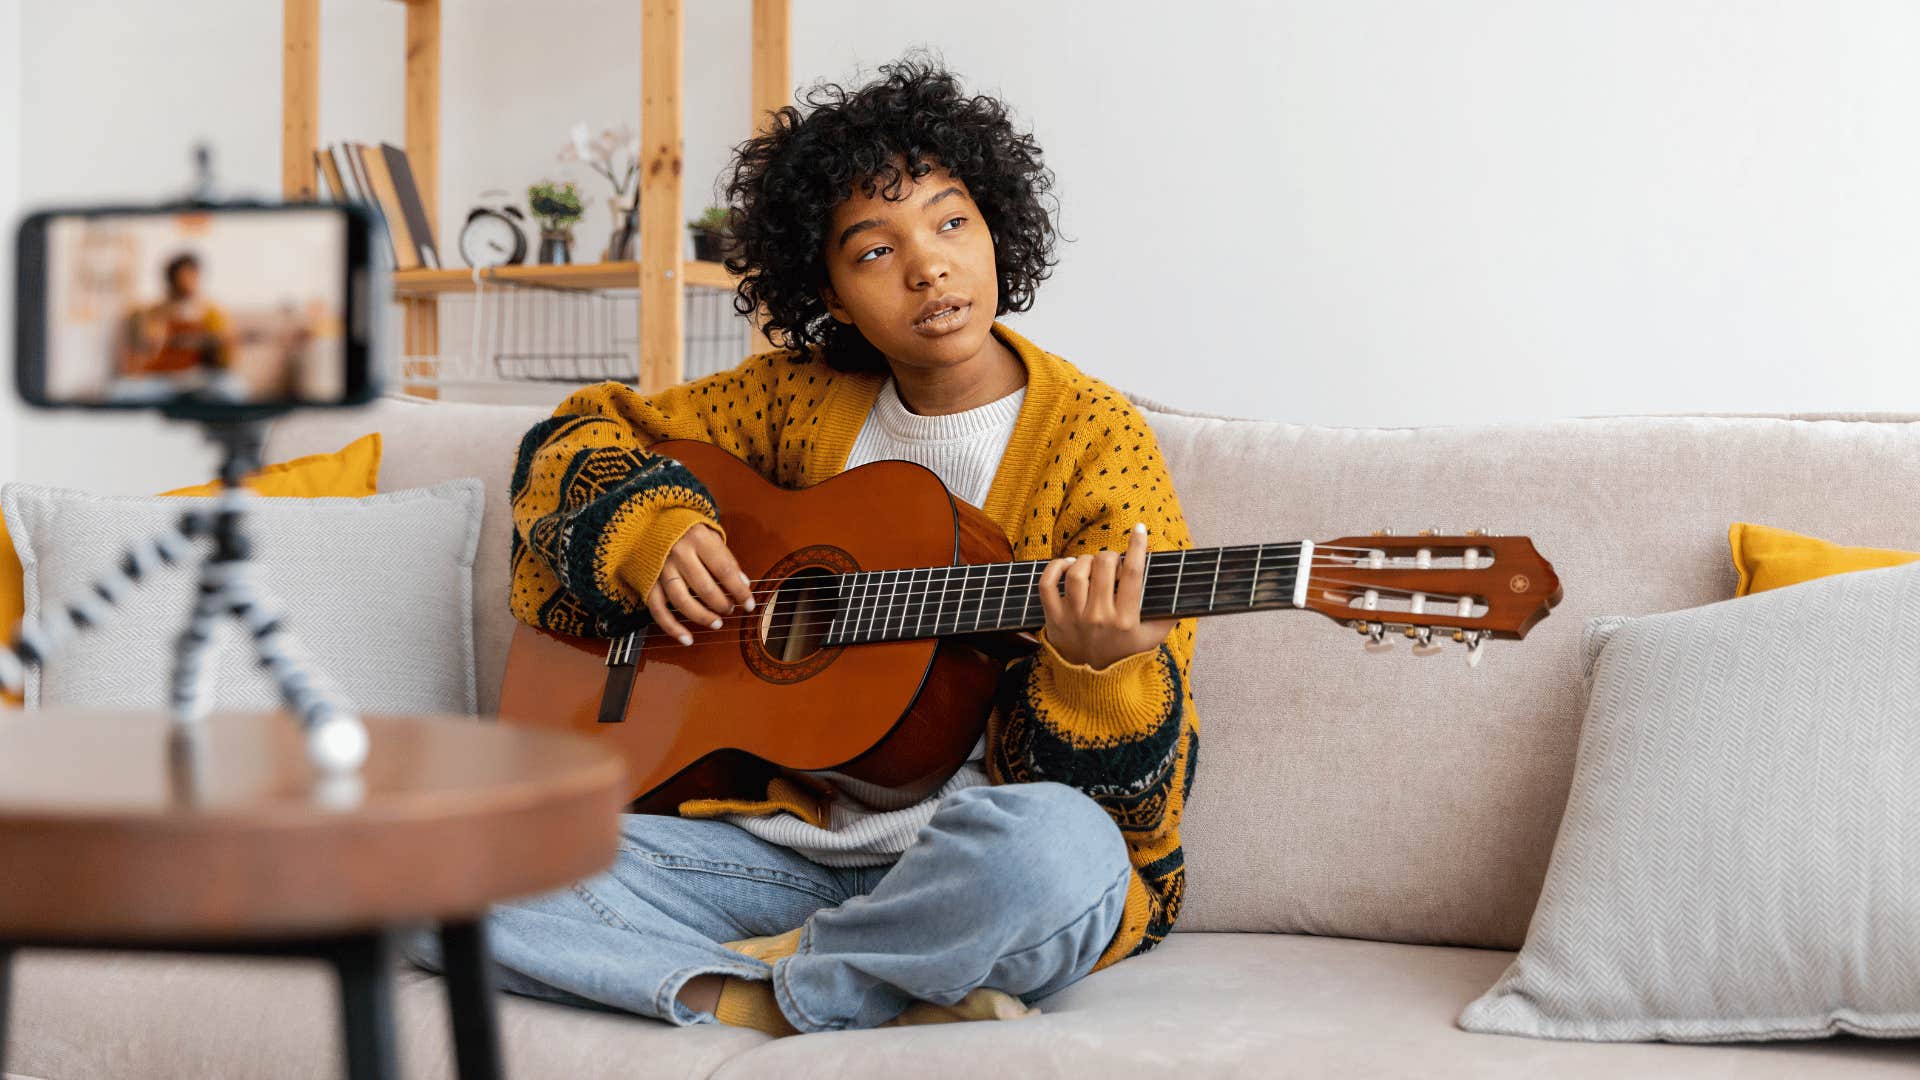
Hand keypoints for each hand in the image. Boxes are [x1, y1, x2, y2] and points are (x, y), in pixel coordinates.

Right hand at [644, 523, 755, 645]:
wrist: (647, 519)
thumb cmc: (685, 529)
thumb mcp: (709, 534)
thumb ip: (725, 558)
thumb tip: (743, 584)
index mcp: (698, 538)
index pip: (725, 570)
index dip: (740, 591)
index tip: (749, 604)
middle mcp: (678, 553)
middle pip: (705, 588)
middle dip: (722, 604)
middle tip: (729, 610)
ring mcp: (661, 568)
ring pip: (682, 601)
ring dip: (702, 617)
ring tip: (716, 623)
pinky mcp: (647, 581)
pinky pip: (658, 609)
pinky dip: (672, 627)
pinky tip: (687, 638)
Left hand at [1038, 523, 1177, 670]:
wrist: (1094, 682)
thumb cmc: (1126, 653)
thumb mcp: (1152, 638)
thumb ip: (1168, 615)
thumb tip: (1183, 589)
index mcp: (1126, 620)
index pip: (1133, 573)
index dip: (1137, 546)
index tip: (1139, 530)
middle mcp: (1099, 618)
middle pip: (1103, 568)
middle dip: (1110, 555)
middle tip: (1112, 560)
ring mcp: (1073, 618)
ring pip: (1076, 573)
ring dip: (1085, 559)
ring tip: (1092, 563)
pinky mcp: (1053, 619)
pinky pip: (1047, 585)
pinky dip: (1054, 568)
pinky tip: (1066, 565)